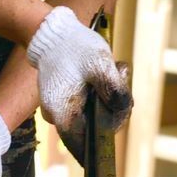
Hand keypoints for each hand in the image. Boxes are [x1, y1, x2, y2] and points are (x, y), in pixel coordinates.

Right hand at [27, 6, 132, 135]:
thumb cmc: (74, 48)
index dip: (106, 136)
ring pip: (92, 115)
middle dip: (114, 107)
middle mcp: (57, 117)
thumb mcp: (101, 66)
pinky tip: (107, 73)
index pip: (83, 143)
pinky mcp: (64, 99)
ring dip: (110, 96)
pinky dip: (101, 92)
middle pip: (92, 127)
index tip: (122, 112)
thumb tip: (122, 109)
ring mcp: (59, 109)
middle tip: (123, 79)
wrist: (53, 32)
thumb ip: (115, 91)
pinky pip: (87, 105)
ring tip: (116, 70)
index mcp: (62, 114)